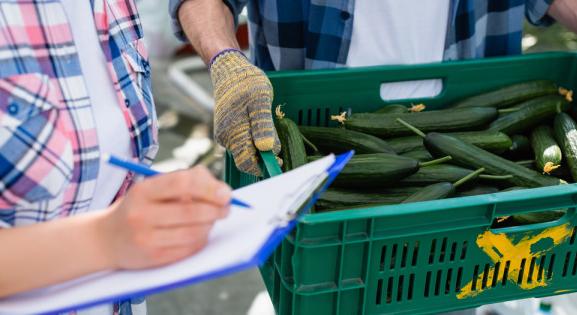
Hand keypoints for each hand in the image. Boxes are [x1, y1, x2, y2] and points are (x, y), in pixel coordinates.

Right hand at [98, 166, 230, 269]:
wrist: (106, 239)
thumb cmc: (141, 207)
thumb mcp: (154, 187)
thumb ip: (187, 180)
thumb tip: (220, 189)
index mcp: (143, 191)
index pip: (182, 183)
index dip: (209, 187)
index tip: (226, 193)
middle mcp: (141, 214)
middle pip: (190, 211)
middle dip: (216, 209)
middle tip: (227, 208)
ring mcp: (146, 238)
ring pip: (193, 232)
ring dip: (210, 225)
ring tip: (212, 220)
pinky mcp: (152, 258)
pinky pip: (188, 249)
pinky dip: (201, 240)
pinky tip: (200, 233)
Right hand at [210, 49, 280, 175]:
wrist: (229, 70)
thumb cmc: (246, 82)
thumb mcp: (261, 100)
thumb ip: (263, 126)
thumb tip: (266, 148)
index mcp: (233, 133)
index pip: (247, 163)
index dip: (263, 166)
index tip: (279, 160)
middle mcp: (225, 138)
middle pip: (246, 158)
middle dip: (263, 157)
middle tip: (279, 146)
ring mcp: (224, 134)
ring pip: (244, 150)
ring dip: (259, 147)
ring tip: (269, 131)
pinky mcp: (226, 130)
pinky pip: (241, 142)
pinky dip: (253, 140)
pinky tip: (260, 127)